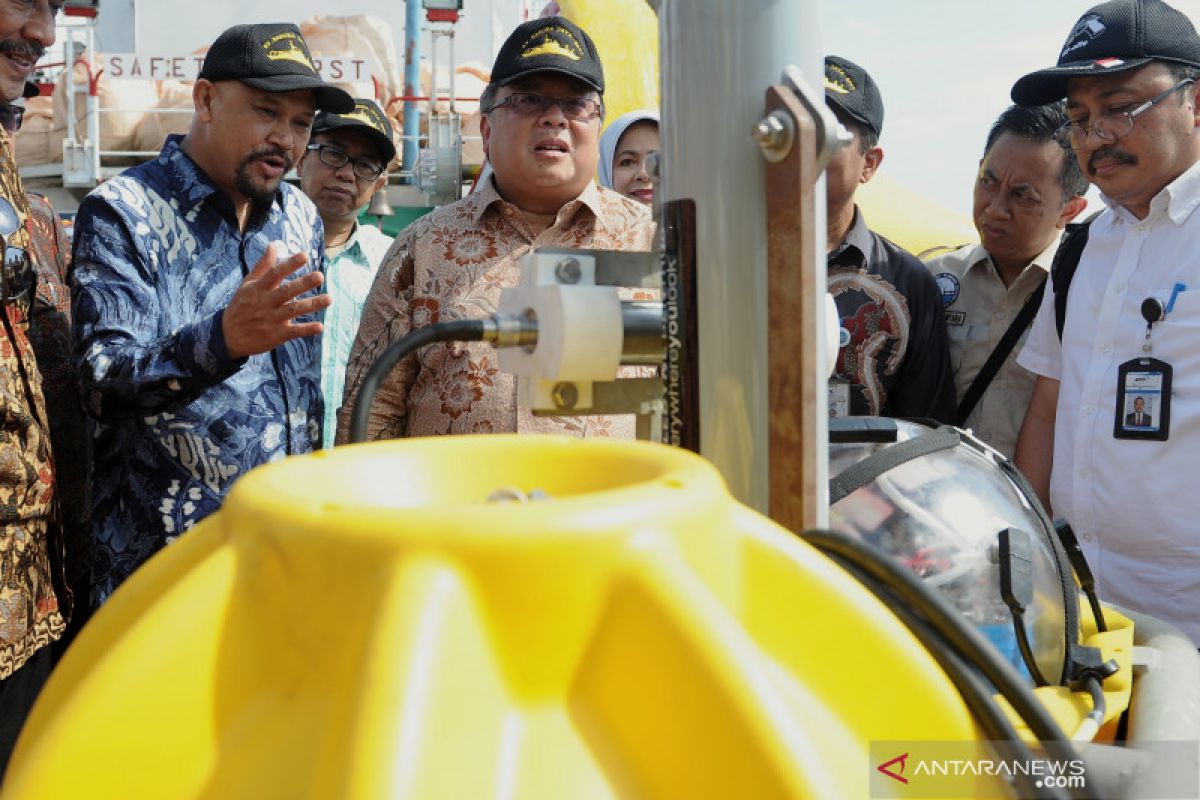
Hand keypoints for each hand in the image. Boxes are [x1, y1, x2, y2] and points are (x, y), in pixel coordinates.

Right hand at [222, 242, 332, 359]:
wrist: (228, 337)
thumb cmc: (241, 306)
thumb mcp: (247, 285)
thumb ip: (263, 266)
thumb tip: (274, 245)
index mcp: (258, 288)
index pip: (274, 274)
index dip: (289, 265)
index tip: (304, 255)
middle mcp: (265, 303)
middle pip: (286, 291)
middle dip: (303, 283)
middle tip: (320, 276)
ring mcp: (271, 319)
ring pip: (293, 310)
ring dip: (312, 305)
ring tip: (329, 298)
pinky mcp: (276, 335)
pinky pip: (294, 332)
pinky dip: (306, 329)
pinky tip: (320, 327)